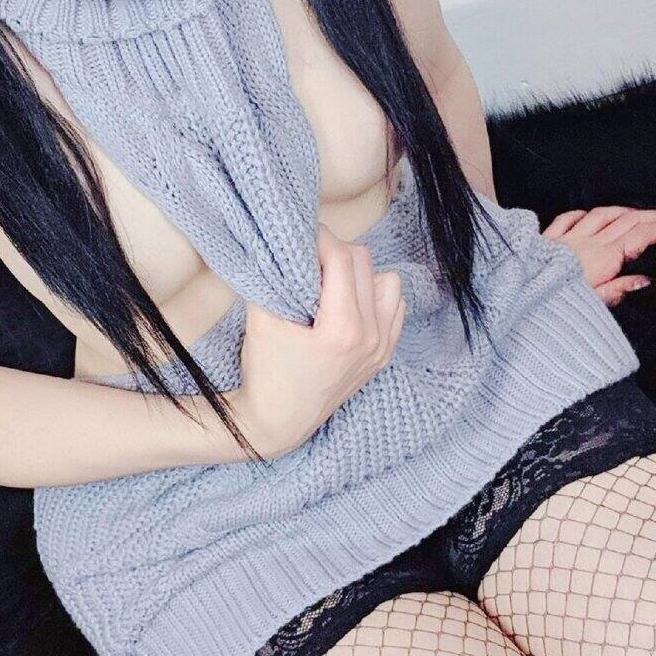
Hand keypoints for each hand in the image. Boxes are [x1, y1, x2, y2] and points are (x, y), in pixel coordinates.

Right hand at [231, 227, 405, 457]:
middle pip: (365, 263)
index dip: (321, 238)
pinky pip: (394, 307)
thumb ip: (277, 277)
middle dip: (336, 251)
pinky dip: (374, 296)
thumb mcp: (261, 319)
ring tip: (331, 282)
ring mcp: (382, 348)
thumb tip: (288, 243)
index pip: (342, 260)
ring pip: (387, 281)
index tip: (303, 235)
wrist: (277, 421)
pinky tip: (347, 303)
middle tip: (310, 256)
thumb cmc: (265, 372)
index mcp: (343, 330)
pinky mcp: (384, 355)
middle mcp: (371, 338)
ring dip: (360, 273)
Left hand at [542, 204, 655, 306]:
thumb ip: (618, 289)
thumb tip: (643, 280)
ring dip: (623, 210)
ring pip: (600, 215)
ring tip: (638, 211)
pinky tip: (588, 214)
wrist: (517, 295)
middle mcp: (586, 244)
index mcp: (602, 260)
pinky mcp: (548, 240)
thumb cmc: (553, 303)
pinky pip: (568, 218)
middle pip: (625, 221)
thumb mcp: (593, 303)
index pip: (638, 238)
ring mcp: (567, 239)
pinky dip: (583, 214)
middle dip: (651, 215)